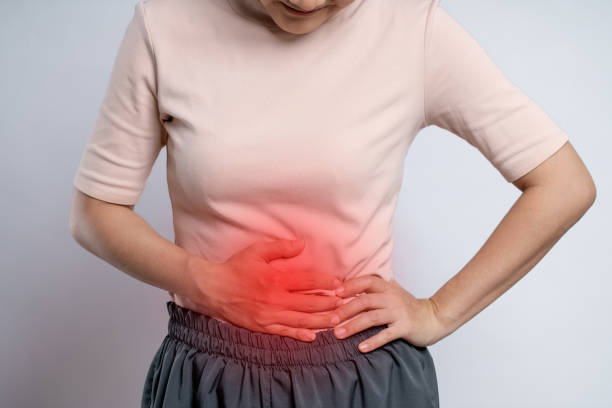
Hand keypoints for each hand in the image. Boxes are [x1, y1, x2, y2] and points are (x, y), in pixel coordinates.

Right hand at [184, 238, 343, 341]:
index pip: (308, 282)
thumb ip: (281, 248)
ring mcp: (269, 316)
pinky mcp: (262, 327)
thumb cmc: (235, 268)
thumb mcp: (257, 251)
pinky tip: (312, 337)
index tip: (339, 284)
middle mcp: (276, 300)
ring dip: (320, 321)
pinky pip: (284, 333)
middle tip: (344, 303)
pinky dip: (299, 335)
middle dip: (329, 304)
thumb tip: (302, 244)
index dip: (326, 283)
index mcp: (277, 279)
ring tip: (336, 320)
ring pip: (301, 321)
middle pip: (309, 304)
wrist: (212, 289)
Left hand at [331, 275, 447, 351]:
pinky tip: (361, 348)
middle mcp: (391, 298)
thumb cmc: (408, 307)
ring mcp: (398, 313)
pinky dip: (373, 341)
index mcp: (387, 288)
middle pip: (364, 301)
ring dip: (353, 326)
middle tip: (330, 319)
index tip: (335, 294)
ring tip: (338, 334)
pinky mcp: (405, 328)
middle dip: (345, 310)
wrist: (434, 317)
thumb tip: (348, 286)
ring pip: (372, 318)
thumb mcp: (392, 292)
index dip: (350, 286)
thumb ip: (374, 289)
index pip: (366, 281)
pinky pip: (386, 335)